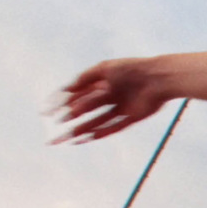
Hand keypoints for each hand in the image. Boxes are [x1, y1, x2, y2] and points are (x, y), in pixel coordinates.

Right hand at [55, 57, 170, 142]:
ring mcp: (121, 107)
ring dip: (81, 129)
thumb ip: (84, 78)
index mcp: (103, 83)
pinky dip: (100, 133)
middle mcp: (111, 96)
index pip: (78, 95)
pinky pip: (113, 128)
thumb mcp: (104, 68)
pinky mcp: (132, 117)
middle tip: (54, 128)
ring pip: (97, 121)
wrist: (159, 77)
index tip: (47, 113)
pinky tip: (86, 138)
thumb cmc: (132, 69)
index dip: (63, 104)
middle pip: (86, 111)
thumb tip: (65, 90)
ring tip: (66, 138)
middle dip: (69, 120)